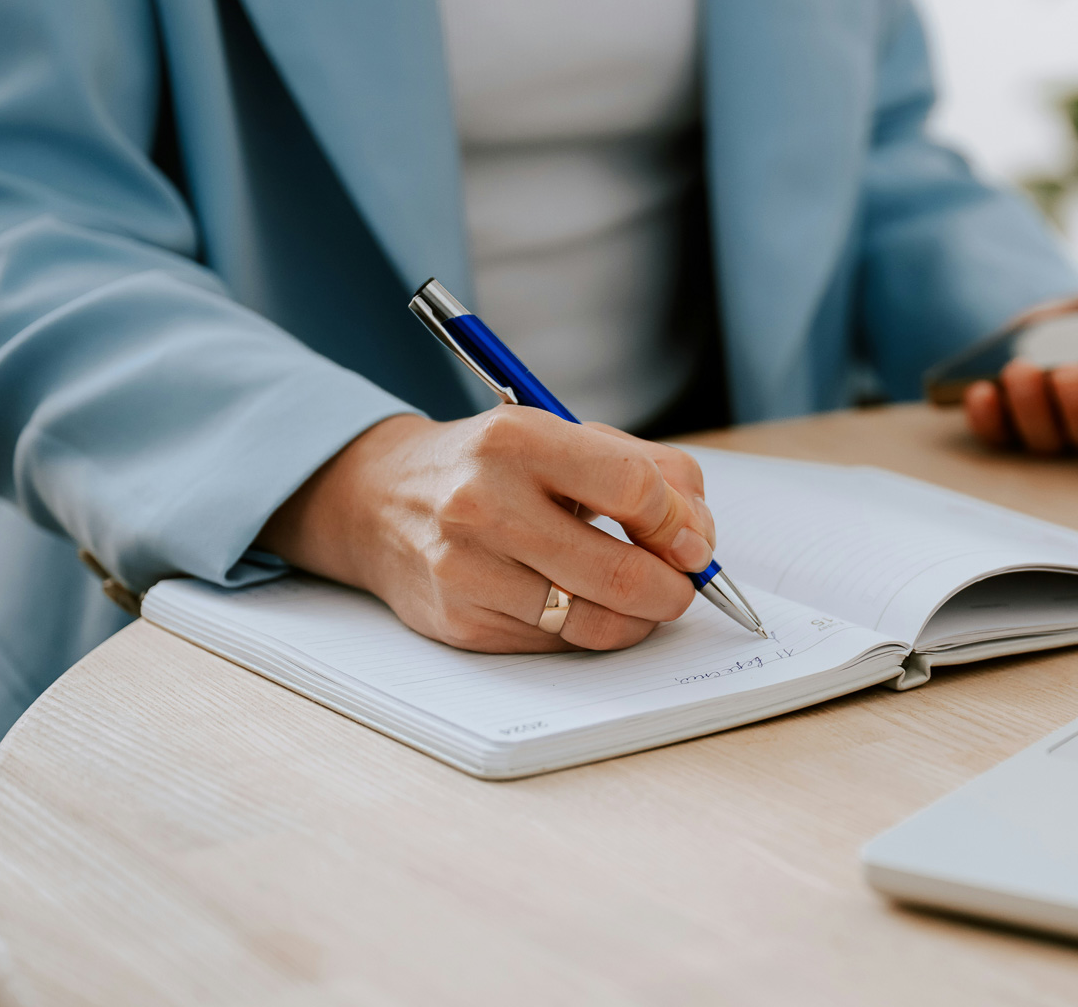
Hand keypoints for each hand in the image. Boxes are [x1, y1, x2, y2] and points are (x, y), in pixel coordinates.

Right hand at [257, 409, 718, 652]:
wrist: (380, 499)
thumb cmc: (492, 465)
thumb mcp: (564, 435)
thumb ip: (648, 470)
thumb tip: (697, 537)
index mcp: (517, 439)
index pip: (634, 489)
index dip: (681, 523)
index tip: (691, 539)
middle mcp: (483, 504)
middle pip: (621, 572)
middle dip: (673, 589)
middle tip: (682, 584)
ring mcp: (466, 569)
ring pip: (594, 622)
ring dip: (639, 620)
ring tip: (643, 600)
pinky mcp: (459, 622)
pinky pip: (556, 644)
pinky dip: (588, 630)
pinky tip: (581, 603)